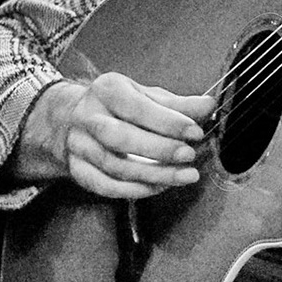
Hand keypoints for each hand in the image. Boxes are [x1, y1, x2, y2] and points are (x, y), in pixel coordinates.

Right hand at [16, 72, 216, 199]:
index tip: (195, 132)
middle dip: (158, 149)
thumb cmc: (117, 106)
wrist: (72, 118)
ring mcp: (79, 145)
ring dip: (153, 174)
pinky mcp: (78, 170)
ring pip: (114, 166)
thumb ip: (178, 104)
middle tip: (189, 156)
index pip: (137, 108)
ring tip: (184, 176)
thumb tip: (209, 105)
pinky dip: (133, 190)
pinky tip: (158, 187)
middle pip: (120, 138)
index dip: (168, 122)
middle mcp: (89, 117)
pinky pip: (105, 186)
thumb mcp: (146, 96)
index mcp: (107, 90)